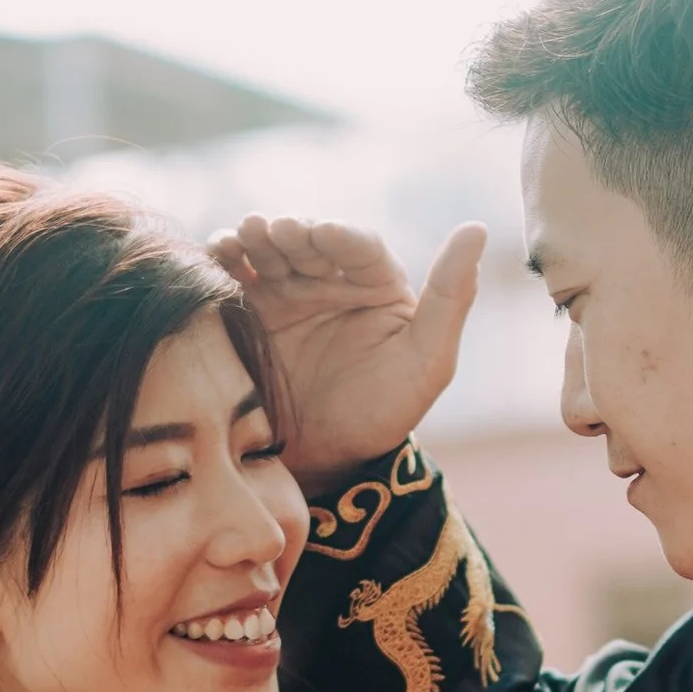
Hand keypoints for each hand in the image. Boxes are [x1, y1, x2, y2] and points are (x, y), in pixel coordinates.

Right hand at [209, 215, 485, 488]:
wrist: (325, 464)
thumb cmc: (386, 414)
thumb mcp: (428, 362)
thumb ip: (451, 297)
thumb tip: (476, 228)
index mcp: (376, 285)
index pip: (359, 246)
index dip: (341, 235)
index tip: (323, 234)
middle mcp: (329, 282)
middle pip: (308, 242)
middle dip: (291, 232)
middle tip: (273, 231)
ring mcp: (286, 296)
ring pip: (269, 253)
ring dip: (254, 239)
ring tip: (241, 238)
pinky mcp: (248, 315)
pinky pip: (235, 280)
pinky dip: (223, 262)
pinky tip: (215, 256)